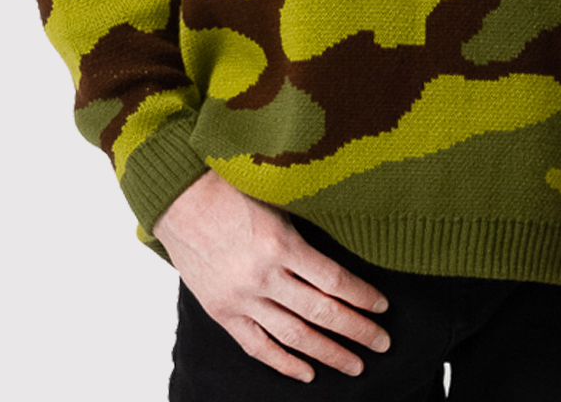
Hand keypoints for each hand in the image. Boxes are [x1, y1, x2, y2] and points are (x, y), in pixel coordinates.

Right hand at [153, 170, 391, 382]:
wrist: (178, 197)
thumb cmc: (229, 187)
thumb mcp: (275, 197)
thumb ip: (304, 227)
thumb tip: (343, 244)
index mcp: (279, 243)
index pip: (333, 279)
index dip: (362, 295)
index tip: (383, 306)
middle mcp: (262, 277)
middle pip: (320, 312)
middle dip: (356, 330)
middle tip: (382, 343)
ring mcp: (240, 298)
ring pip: (293, 336)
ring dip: (328, 353)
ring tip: (354, 364)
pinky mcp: (221, 312)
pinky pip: (257, 346)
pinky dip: (283, 363)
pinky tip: (307, 373)